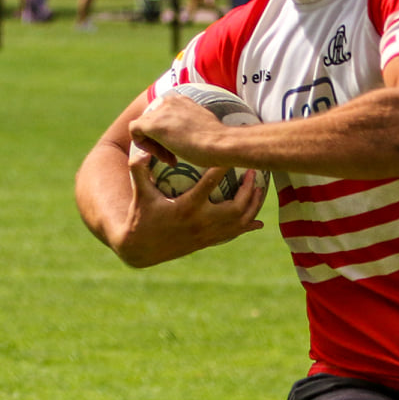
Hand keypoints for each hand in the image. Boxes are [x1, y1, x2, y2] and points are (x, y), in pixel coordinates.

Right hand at [110, 143, 264, 267]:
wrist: (141, 250)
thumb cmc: (140, 216)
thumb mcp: (139, 193)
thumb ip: (139, 169)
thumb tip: (143, 149)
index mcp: (186, 208)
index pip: (208, 185)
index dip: (222, 168)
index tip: (234, 154)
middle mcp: (200, 222)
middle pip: (235, 207)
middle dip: (248, 190)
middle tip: (254, 171)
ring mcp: (207, 234)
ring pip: (239, 222)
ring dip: (253, 206)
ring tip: (260, 189)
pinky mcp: (208, 242)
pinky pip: (233, 234)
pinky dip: (247, 227)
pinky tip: (258, 223)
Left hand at [131, 93, 229, 167]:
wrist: (220, 144)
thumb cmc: (217, 141)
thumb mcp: (204, 126)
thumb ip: (191, 124)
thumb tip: (191, 133)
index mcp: (181, 100)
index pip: (163, 114)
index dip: (167, 133)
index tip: (178, 148)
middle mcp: (168, 100)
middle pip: (152, 120)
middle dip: (159, 141)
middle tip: (172, 157)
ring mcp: (160, 111)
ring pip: (143, 126)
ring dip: (154, 145)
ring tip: (169, 159)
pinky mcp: (153, 124)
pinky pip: (135, 131)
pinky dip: (142, 144)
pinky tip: (158, 155)